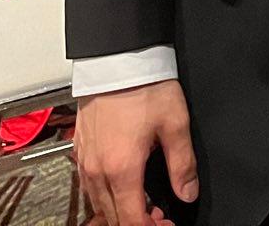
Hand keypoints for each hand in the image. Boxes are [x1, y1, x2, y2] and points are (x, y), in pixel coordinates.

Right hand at [77, 80, 196, 225]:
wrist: (118, 60)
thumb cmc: (144, 86)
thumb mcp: (175, 124)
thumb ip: (183, 164)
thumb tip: (187, 191)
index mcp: (121, 168)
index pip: (130, 218)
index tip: (165, 224)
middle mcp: (97, 170)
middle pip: (111, 215)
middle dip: (135, 221)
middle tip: (158, 217)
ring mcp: (85, 160)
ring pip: (97, 203)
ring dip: (119, 210)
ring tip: (143, 204)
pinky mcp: (80, 150)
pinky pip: (89, 185)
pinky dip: (105, 194)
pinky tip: (122, 186)